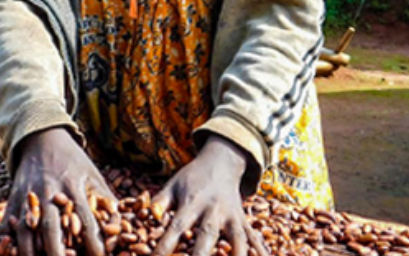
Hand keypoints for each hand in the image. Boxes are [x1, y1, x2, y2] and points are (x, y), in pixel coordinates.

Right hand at [1, 128, 116, 255]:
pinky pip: (8, 224)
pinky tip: (15, 252)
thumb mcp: (93, 175)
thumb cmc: (73, 162)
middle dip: (57, 252)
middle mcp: (48, 191)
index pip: (85, 219)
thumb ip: (107, 201)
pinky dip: (9, 242)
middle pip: (51, 227)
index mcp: (73, 185)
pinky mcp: (13, 198)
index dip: (93, 242)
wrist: (41, 139)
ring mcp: (27, 195)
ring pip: (25, 229)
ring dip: (29, 251)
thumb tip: (120, 228)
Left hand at [152, 136, 267, 255]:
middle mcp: (212, 210)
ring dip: (236, 254)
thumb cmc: (191, 179)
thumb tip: (146, 215)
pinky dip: (261, 251)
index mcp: (191, 203)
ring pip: (237, 239)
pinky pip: (254, 238)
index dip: (165, 245)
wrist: (221, 162)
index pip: (176, 227)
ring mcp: (231, 216)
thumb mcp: (172, 185)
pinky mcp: (243, 221)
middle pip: (207, 235)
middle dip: (201, 255)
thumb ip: (158, 202)